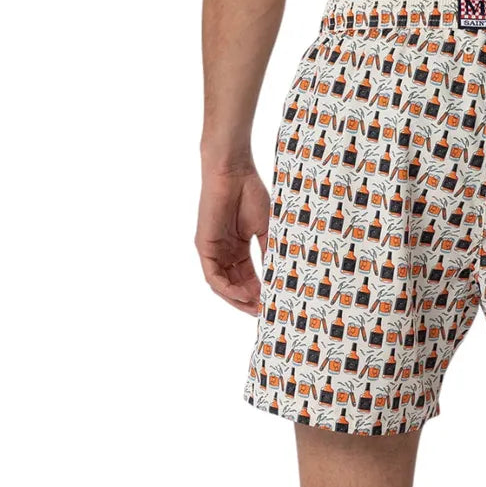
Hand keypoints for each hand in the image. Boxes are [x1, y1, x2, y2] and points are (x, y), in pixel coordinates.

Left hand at [196, 163, 269, 313]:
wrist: (234, 173)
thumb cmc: (251, 194)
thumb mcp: (265, 229)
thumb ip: (268, 253)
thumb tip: (280, 277)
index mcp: (239, 248)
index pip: (249, 278)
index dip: (261, 292)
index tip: (275, 303)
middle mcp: (225, 253)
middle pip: (235, 286)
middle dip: (249, 301)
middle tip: (266, 312)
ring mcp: (213, 251)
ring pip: (223, 285)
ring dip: (238, 299)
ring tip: (256, 307)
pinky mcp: (203, 247)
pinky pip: (212, 276)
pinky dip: (226, 288)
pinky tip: (242, 294)